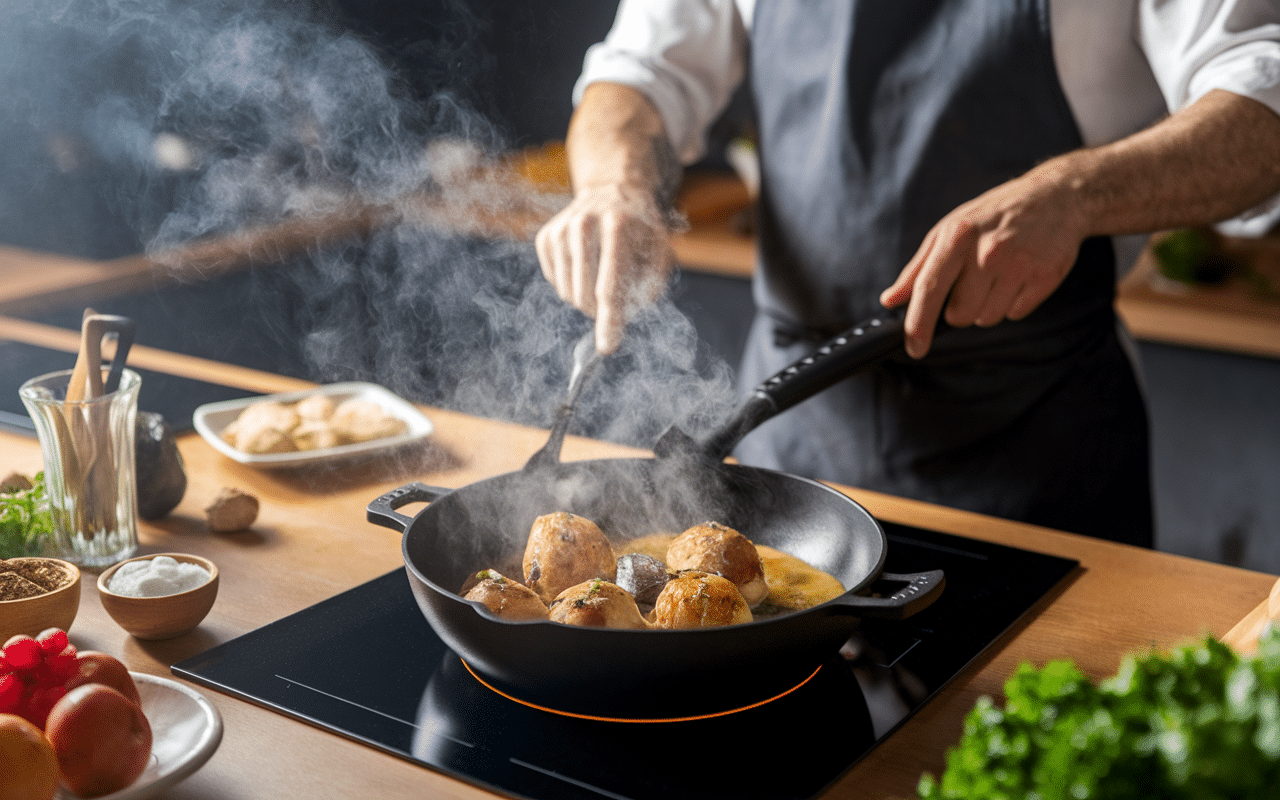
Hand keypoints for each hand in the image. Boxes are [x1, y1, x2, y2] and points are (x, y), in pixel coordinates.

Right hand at [535, 182, 675, 352]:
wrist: (614, 192)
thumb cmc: (641, 231)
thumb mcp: (658, 254)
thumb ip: (647, 290)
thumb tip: (623, 321)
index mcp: (619, 227)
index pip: (611, 287)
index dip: (610, 321)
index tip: (607, 348)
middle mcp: (585, 225)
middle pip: (586, 296)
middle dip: (602, 310)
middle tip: (615, 298)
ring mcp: (561, 230)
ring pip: (568, 294)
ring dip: (587, 298)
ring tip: (602, 274)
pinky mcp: (545, 238)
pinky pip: (556, 284)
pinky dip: (572, 284)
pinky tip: (586, 264)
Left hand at [879, 167, 1088, 357]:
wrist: (1055, 197)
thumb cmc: (993, 215)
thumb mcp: (949, 230)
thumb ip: (918, 269)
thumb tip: (890, 300)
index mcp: (957, 237)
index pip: (929, 289)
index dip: (918, 324)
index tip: (914, 348)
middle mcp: (987, 251)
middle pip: (960, 315)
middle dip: (960, 310)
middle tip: (971, 284)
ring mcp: (1019, 264)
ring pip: (987, 318)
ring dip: (987, 307)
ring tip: (997, 276)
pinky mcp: (1045, 277)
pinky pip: (1016, 314)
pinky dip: (1012, 303)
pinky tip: (1017, 276)